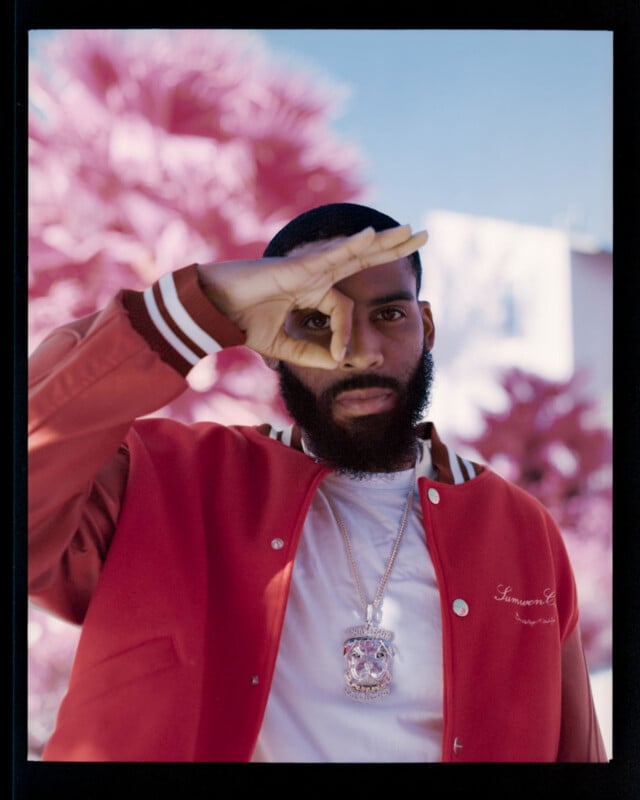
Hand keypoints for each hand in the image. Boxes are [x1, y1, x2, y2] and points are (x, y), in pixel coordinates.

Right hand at [198, 225, 427, 368]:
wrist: (214, 312)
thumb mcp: (284, 346)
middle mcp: (314, 274)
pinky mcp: (296, 268)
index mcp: (312, 289)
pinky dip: (350, 246)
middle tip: (422, 236)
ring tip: (412, 231)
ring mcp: (307, 268)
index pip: (344, 310)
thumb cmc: (242, 323)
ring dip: (385, 241)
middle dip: (392, 249)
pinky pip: (329, 257)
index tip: (338, 360)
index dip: (345, 337)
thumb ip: (312, 354)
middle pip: (362, 258)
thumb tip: (340, 363)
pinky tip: (371, 236)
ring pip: (354, 252)